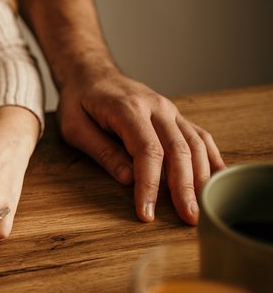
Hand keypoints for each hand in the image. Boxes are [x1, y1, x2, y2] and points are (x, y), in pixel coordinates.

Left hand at [56, 71, 224, 224]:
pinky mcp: (175, 116)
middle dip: (184, 188)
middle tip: (188, 218)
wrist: (91, 73)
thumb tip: (128, 179)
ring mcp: (170, 110)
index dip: (150, 184)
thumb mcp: (75, 127)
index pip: (147, 151)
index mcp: (128, 108)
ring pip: (195, 144)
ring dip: (201, 178)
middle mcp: (156, 107)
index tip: (147, 212)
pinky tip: (217, 180)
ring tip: (202, 208)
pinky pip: (200, 137)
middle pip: (178, 150)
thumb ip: (102, 151)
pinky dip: (211, 159)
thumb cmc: (79, 102)